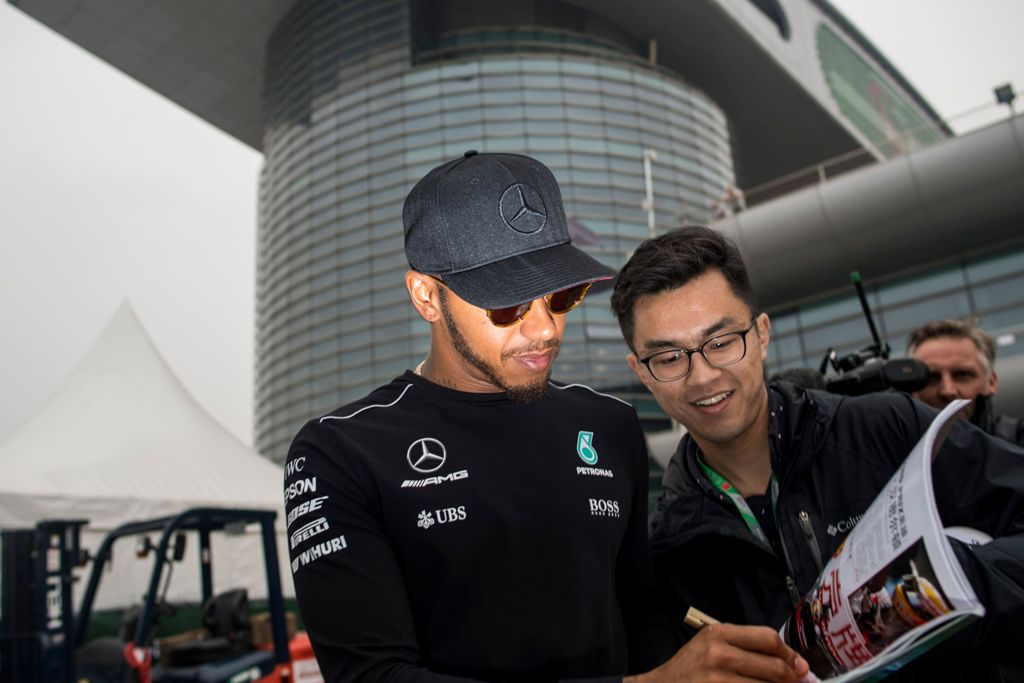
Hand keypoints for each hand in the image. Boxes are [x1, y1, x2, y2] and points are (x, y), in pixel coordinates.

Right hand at [626, 623, 810, 682]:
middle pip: (773, 666)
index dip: (790, 654)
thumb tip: (791, 663)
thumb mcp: (710, 645)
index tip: (801, 666)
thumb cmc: (689, 668)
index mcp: (718, 633)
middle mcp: (719, 655)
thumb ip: (744, 647)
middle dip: (793, 678)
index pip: (768, 638)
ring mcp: (718, 680)